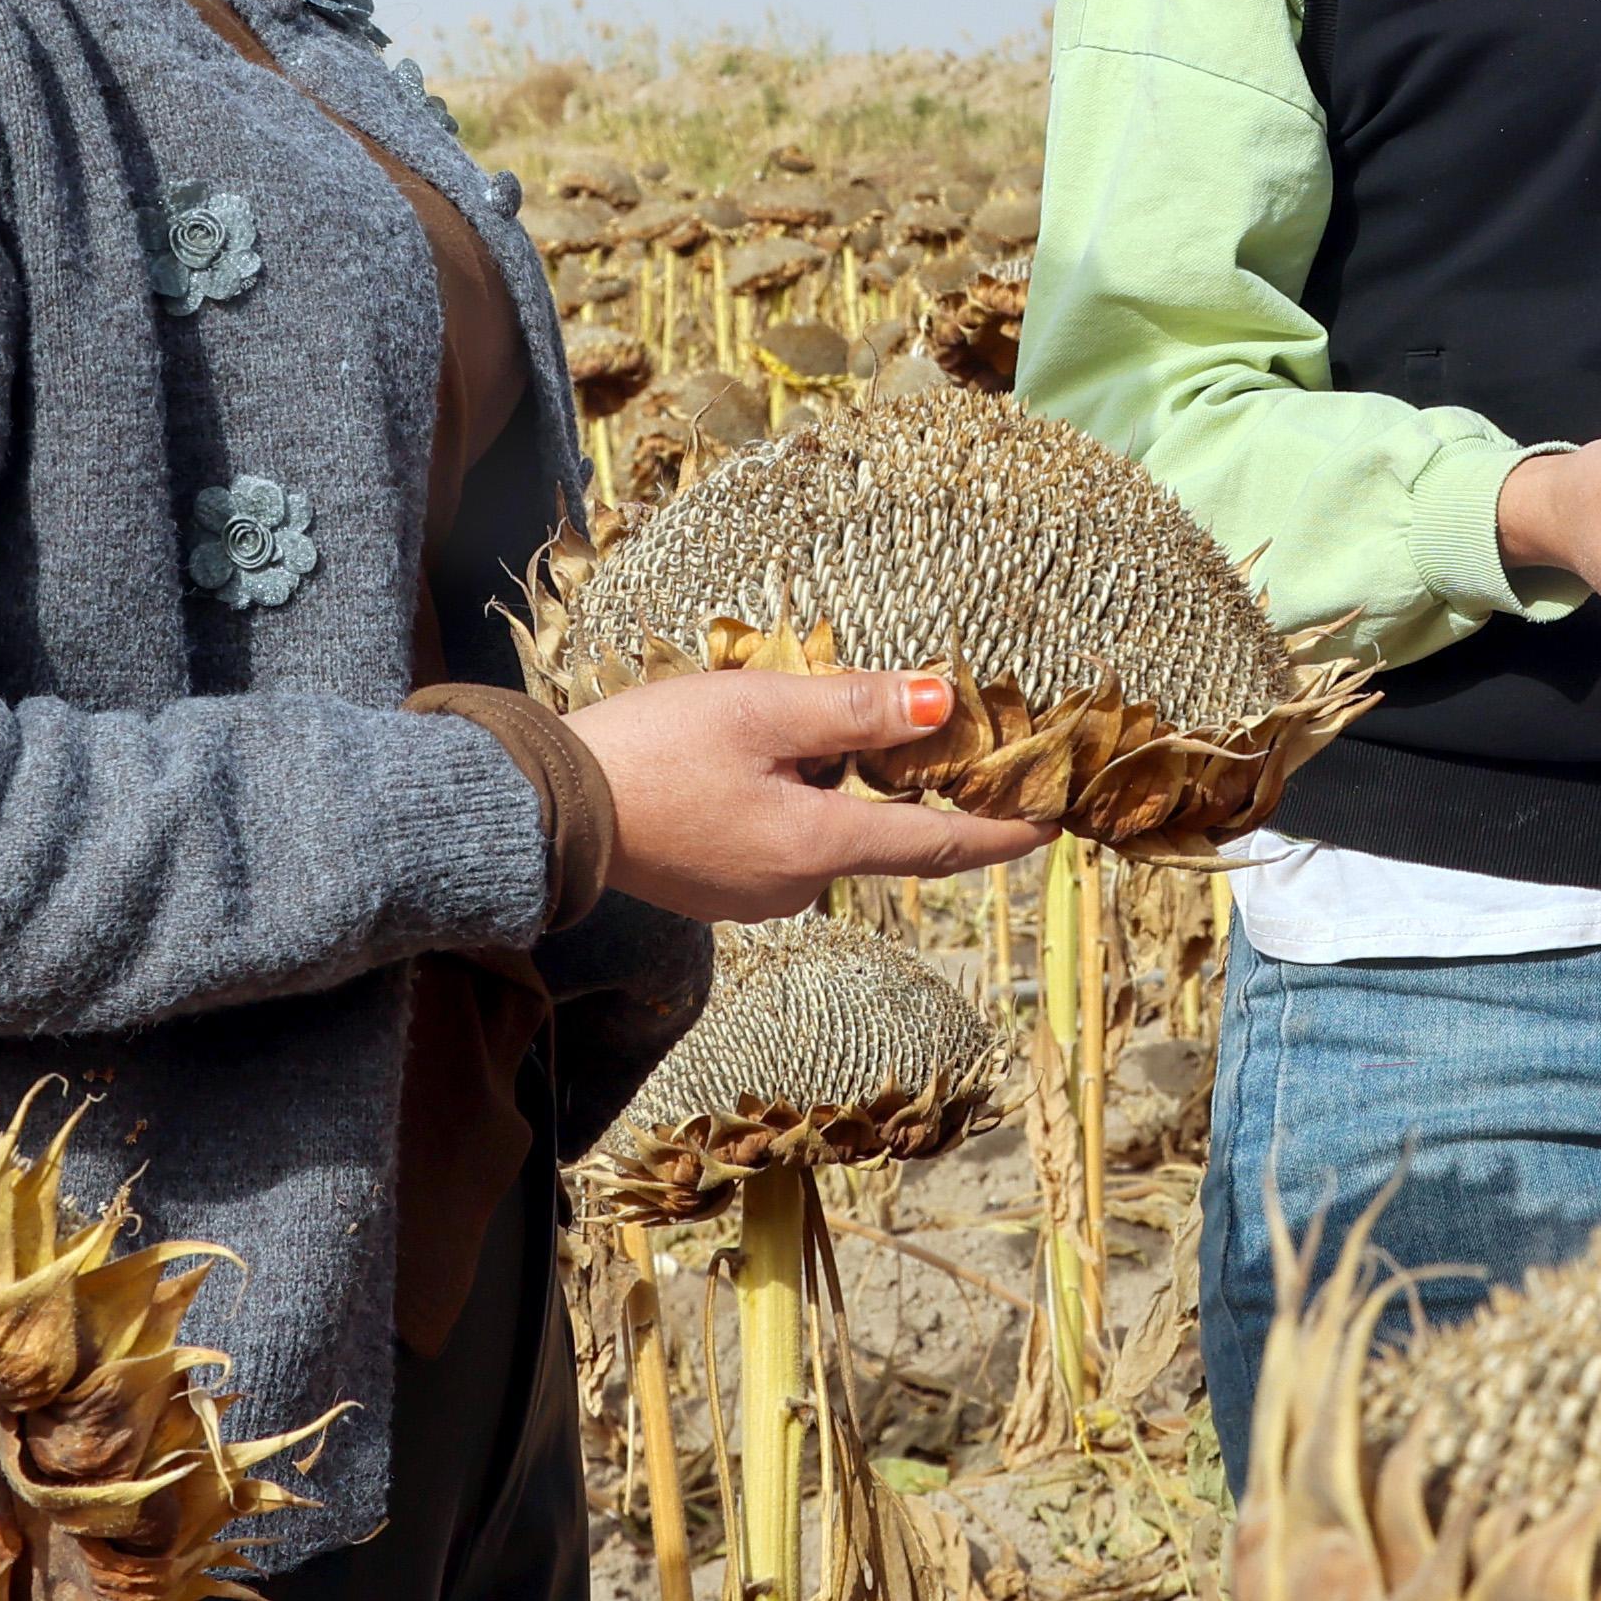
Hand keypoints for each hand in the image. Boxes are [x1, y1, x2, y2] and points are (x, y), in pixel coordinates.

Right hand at [557, 664, 1055, 921]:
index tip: (1055, 823)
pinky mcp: (718, 886)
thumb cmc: (651, 753)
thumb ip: (858, 710)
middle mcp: (796, 888)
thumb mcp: (763, 711)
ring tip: (786, 725)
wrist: (546, 809)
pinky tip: (747, 757)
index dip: (1002, 832)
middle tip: (916, 724)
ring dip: (830, 781)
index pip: (938, 845)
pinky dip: (791, 798)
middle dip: (899, 782)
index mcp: (818, 849)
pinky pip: (781, 838)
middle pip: (878, 830)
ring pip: (824, 829)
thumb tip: (942, 706)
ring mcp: (754, 895)